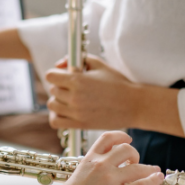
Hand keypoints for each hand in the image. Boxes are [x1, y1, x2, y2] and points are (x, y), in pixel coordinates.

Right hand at [35, 131, 162, 184]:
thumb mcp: (77, 177)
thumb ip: (93, 170)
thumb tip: (112, 171)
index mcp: (88, 160)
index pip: (108, 138)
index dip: (121, 137)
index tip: (128, 140)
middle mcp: (100, 166)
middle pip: (126, 149)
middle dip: (135, 155)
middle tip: (136, 163)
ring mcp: (110, 180)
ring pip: (137, 167)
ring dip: (148, 168)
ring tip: (153, 171)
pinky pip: (142, 184)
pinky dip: (153, 180)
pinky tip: (158, 178)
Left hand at [45, 56, 184, 135]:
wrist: (133, 105)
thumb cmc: (118, 83)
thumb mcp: (99, 65)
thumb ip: (76, 60)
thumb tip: (60, 64)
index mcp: (78, 80)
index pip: (51, 75)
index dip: (57, 73)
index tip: (64, 75)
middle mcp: (74, 97)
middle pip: (53, 89)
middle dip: (60, 86)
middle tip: (73, 87)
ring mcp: (76, 112)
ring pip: (52, 104)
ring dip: (58, 100)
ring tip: (69, 99)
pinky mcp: (80, 124)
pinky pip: (55, 121)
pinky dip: (56, 116)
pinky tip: (65, 111)